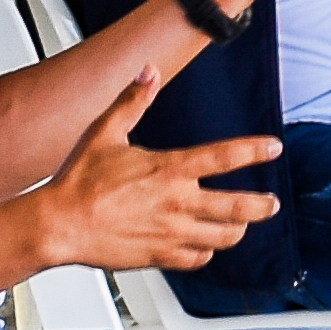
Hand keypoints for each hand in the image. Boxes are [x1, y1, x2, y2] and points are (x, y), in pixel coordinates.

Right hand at [29, 69, 279, 271]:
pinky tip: (204, 245)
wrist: (57, 224)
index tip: (273, 147)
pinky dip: (206, 252)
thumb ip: (132, 101)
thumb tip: (148, 71)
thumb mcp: (104, 132)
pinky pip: (197, 259)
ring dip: (236, 230)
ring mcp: (170, 233)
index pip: (224, 156)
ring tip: (240, 224)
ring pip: (223, 237)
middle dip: (261, 206)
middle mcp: (176, 203)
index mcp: (168, 169)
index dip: (254, 150)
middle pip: (238, 208)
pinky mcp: (160, 257)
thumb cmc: (77, 181)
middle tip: (271, 203)